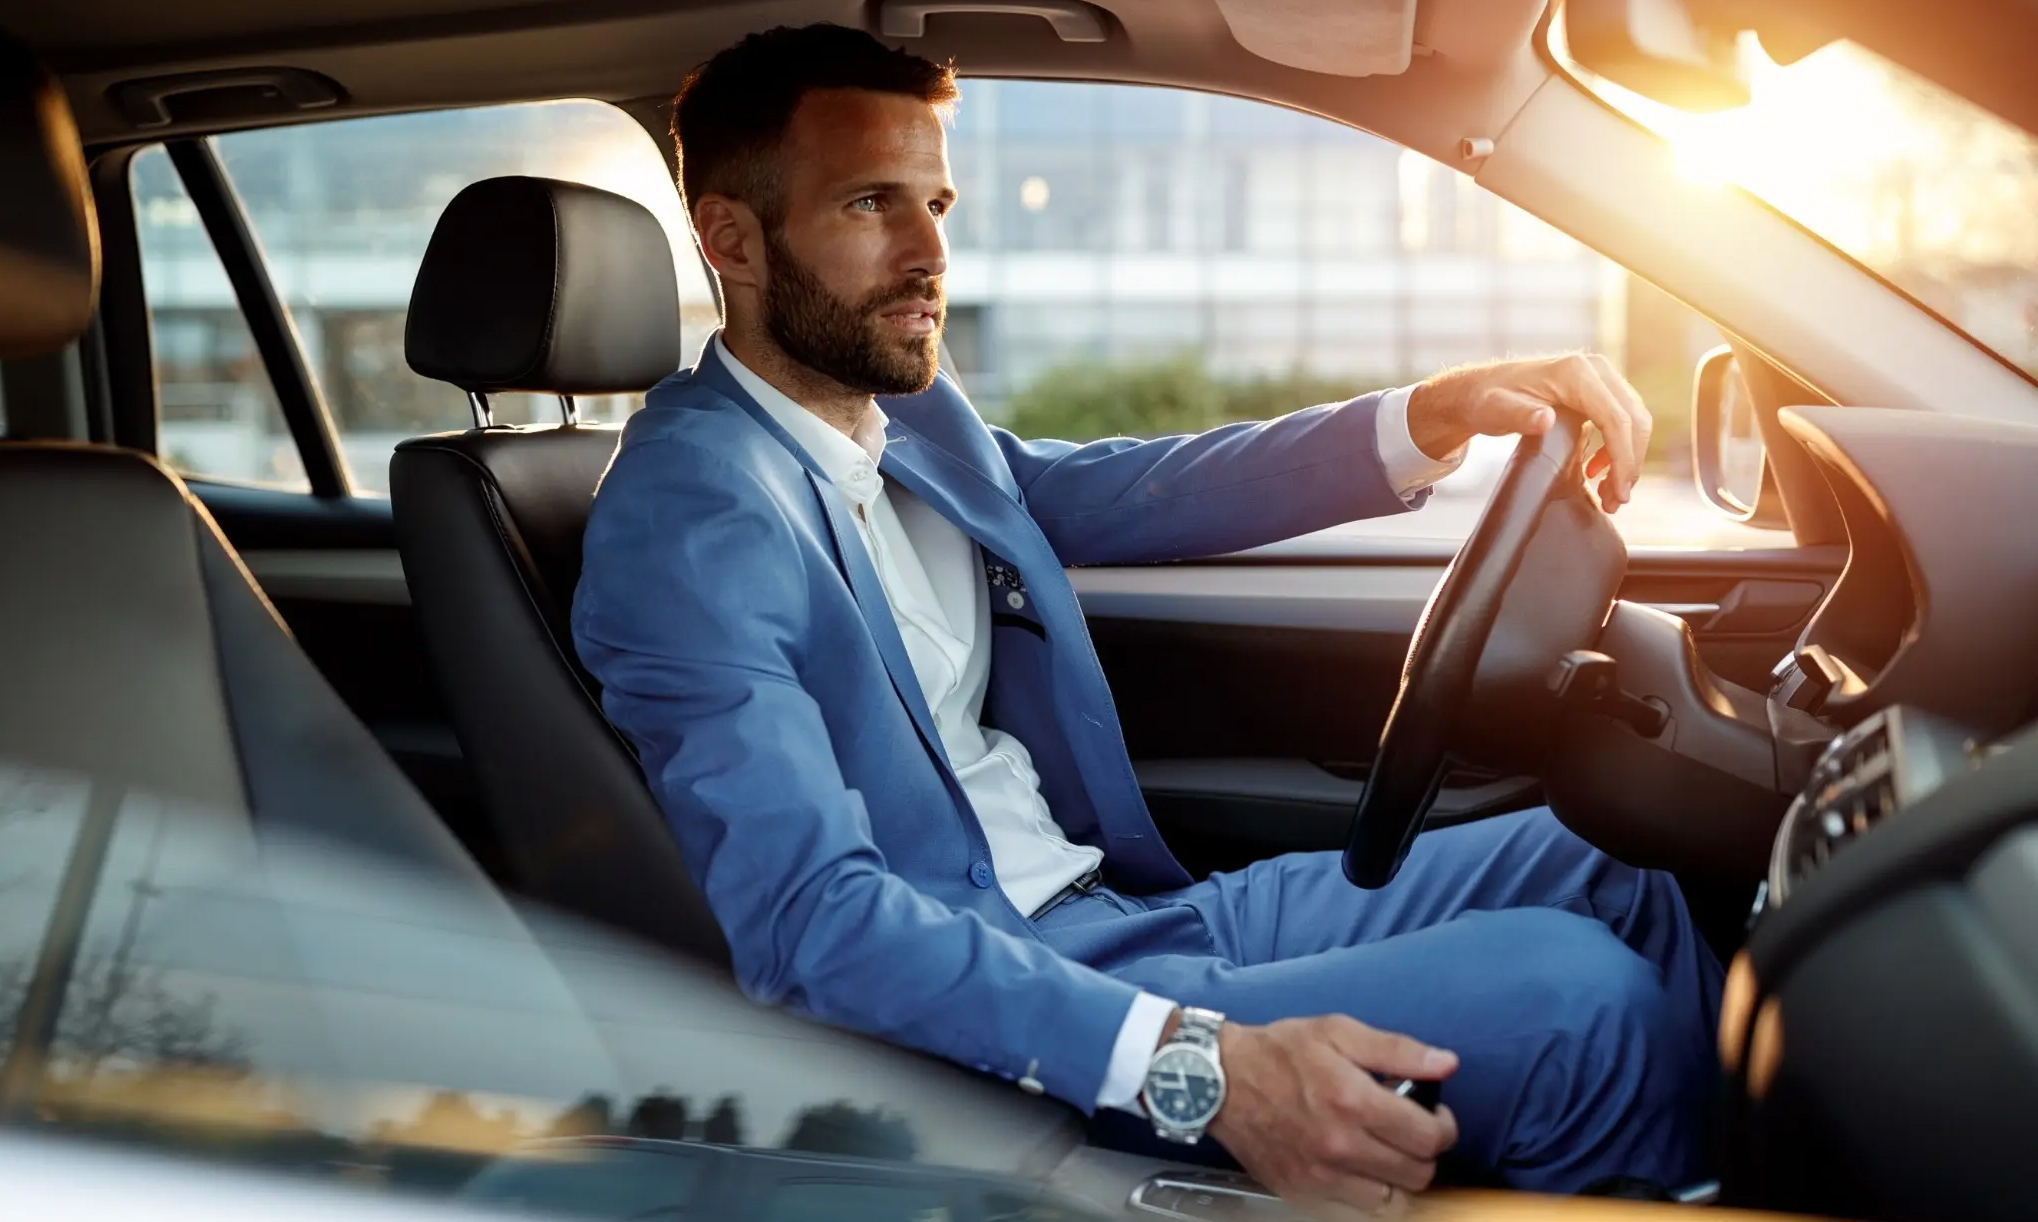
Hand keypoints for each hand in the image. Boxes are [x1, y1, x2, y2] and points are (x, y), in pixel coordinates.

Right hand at [1207, 1016, 1458, 1220]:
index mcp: (1353, 1101)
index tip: (1435, 1117)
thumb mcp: (1338, 1031)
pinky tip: (1359, 1169)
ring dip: (1398, 1180)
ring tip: (1387, 1154)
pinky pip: (1355, 1212)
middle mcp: (1339, 1145)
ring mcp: (1319, 1176)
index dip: (1443, 1126)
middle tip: (1411, 1133)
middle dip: (1424, 1153)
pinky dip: (1366, 1196)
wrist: (1218, 1081)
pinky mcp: (1301, 1193)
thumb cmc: (1277, 1052)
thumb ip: (1397, 1050)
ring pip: (1391, 1203)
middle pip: (1417, 1174)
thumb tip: (1445, 1063)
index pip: (1429, 1137)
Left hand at [1406, 353, 1653, 512]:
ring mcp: (1599, 378)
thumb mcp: (1496, 410)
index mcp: (1576, 373)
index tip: (1618, 493)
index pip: (1615, 418)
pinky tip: (1597, 472)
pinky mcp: (1598, 391)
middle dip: (1629, 464)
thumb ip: (1518, 416)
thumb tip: (1545, 420)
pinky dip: (1617, 449)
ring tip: (1609, 495)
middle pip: (1632, 420)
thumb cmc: (1487, 400)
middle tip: (1616, 501)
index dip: (1623, 458)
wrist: (1481, 390)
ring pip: (1632, 422)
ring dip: (1627, 460)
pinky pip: (1620, 421)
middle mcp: (1595, 370)